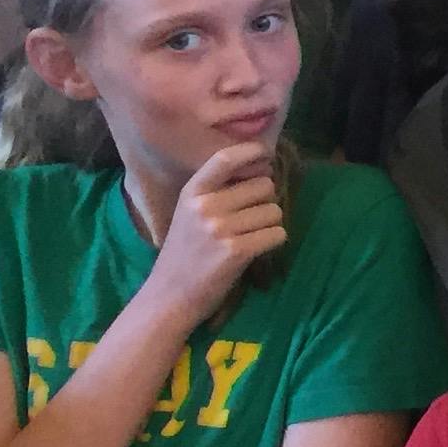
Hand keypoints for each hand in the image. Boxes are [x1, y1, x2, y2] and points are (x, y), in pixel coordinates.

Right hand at [144, 146, 287, 322]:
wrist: (171, 295)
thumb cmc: (185, 253)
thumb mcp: (190, 214)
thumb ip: (217, 192)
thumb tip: (261, 170)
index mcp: (192, 193)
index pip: (224, 159)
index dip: (250, 151)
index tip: (265, 153)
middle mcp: (206, 206)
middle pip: (263, 186)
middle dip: (265, 201)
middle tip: (251, 219)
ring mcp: (221, 228)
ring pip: (274, 211)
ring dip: (271, 223)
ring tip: (250, 236)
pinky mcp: (237, 251)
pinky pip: (277, 233)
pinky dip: (274, 240)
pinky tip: (256, 249)